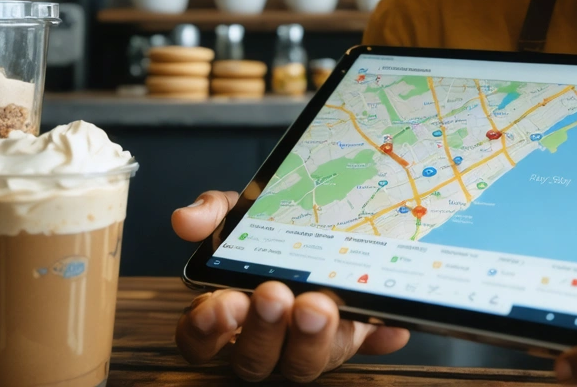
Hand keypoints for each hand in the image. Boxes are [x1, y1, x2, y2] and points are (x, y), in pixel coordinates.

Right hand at [172, 191, 409, 381]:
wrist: (322, 227)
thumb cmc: (268, 232)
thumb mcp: (241, 214)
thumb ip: (213, 212)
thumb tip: (185, 220)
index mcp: (228, 312)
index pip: (200, 338)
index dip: (206, 329)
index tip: (222, 304)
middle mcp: (264, 339)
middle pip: (252, 359)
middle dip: (262, 330)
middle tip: (274, 295)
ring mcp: (307, 344)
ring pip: (302, 363)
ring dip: (311, 338)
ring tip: (320, 305)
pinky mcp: (349, 338)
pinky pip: (365, 346)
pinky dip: (379, 337)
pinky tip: (390, 326)